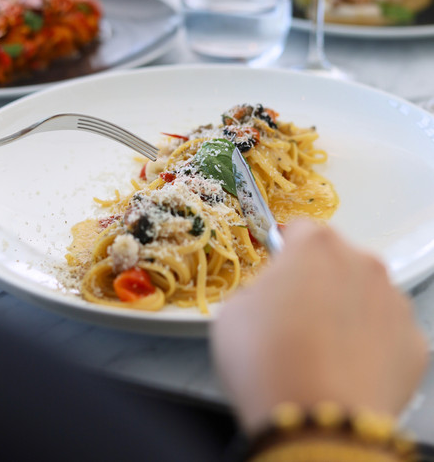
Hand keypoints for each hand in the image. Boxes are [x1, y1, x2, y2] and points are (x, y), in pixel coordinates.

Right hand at [211, 219, 427, 433]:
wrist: (316, 419)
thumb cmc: (268, 360)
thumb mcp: (234, 312)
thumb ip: (258, 289)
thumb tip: (269, 295)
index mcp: (316, 246)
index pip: (300, 229)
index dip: (285, 248)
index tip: (279, 265)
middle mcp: (362, 263)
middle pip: (337, 260)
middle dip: (318, 280)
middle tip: (296, 316)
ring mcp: (393, 302)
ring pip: (366, 295)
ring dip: (347, 309)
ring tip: (321, 349)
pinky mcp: (413, 342)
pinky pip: (387, 333)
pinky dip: (371, 345)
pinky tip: (346, 368)